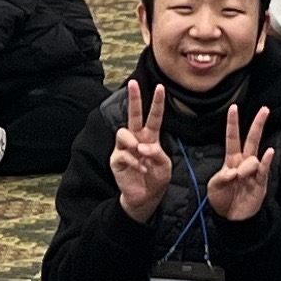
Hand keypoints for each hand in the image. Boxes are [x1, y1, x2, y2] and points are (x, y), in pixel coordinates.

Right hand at [109, 79, 173, 220]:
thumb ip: (157, 153)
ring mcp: (125, 148)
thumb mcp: (164, 165)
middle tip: (133, 83)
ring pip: (123, 132)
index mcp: (150, 137)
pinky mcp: (116, 159)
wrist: (145, 197)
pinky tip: (139, 168)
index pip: (154, 117)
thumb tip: (142, 147)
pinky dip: (133, 161)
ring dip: (133, 142)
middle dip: (134, 99)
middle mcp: (136, 139)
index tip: (160, 87)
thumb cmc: (156, 179)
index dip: (157, 102)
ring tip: (140, 153)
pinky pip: (123, 153)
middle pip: (133, 115)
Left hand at [205, 108, 275, 222]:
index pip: (232, 138)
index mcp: (231, 160)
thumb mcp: (214, 188)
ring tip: (240, 179)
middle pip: (252, 139)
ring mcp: (254, 172)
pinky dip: (266, 161)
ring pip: (253, 158)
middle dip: (258, 124)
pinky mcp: (261, 183)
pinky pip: (264, 169)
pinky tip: (268, 152)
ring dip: (246, 167)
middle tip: (265, 109)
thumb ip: (221, 178)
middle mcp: (244, 162)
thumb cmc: (222, 199)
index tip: (234, 107)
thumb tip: (233, 172)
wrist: (232, 218)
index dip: (233, 123)